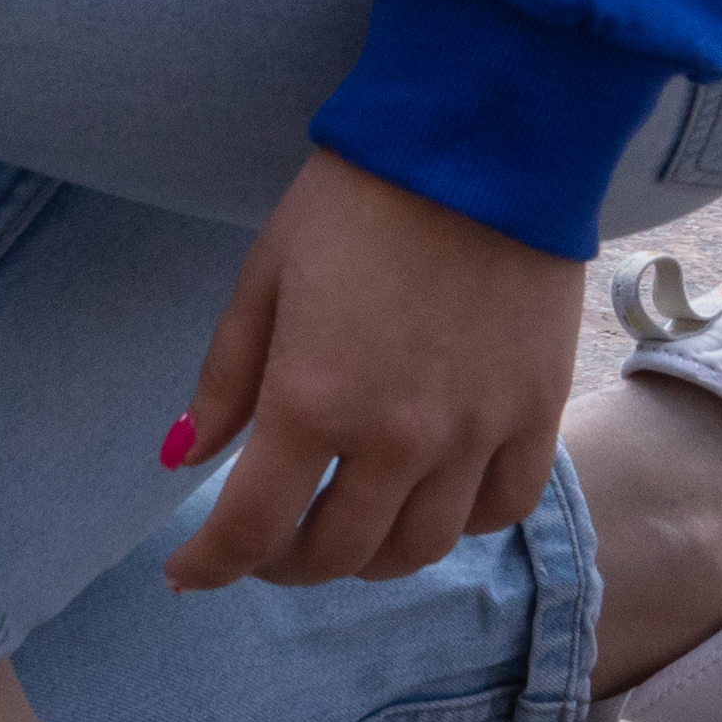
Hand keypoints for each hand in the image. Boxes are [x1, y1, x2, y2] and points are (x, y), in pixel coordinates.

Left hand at [159, 147, 584, 592]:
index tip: (185, 573)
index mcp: (312, 402)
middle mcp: (396, 439)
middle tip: (263, 546)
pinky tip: (425, 500)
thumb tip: (183, 457)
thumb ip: (224, 380)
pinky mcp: (537, 417)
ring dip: (367, 556)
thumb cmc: (353, 204)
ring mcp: (475, 435)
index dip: (209, 565)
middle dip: (283, 564)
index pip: (251, 528)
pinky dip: (455, 524)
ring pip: (418, 549)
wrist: (479, 148)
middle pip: (336, 553)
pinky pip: (498, 511)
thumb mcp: (262, 279)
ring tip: (340, 528)